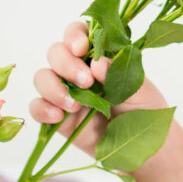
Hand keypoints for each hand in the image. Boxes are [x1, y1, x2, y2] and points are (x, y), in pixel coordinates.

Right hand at [30, 21, 169, 157]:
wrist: (143, 148)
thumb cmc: (145, 111)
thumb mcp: (140, 90)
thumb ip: (119, 74)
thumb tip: (96, 63)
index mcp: (100, 56)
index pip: (79, 33)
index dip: (74, 35)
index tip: (81, 48)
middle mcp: (78, 70)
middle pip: (56, 52)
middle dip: (66, 64)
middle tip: (86, 82)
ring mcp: (66, 93)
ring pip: (42, 77)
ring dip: (53, 87)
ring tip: (75, 105)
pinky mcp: (57, 117)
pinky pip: (38, 107)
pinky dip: (42, 109)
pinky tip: (58, 116)